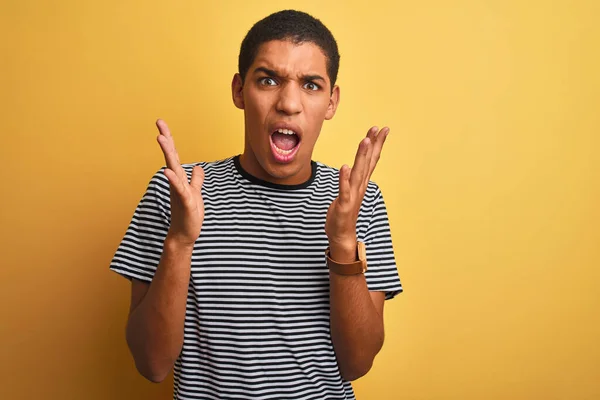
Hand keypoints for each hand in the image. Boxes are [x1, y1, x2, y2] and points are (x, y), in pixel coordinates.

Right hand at [156, 119, 204, 246]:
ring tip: (160, 138)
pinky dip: (173, 180)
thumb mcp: (194, 193)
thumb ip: (195, 180)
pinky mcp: (184, 202)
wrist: (184, 234)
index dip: (169, 139)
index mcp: (179, 178)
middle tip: (159, 123)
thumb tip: (197, 167)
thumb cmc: (188, 214)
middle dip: (166, 139)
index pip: (174, 155)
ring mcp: (179, 191)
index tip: (161, 123)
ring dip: (167, 154)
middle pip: (171, 157)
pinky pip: (179, 188)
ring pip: (173, 169)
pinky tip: (167, 171)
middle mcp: (176, 182)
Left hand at [325, 126, 389, 250]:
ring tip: (365, 140)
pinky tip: (345, 166)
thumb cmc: (344, 212)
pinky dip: (345, 178)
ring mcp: (353, 195)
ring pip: (358, 172)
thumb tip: (353, 164)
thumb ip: (353, 177)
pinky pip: (344, 189)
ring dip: (362, 156)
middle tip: (378, 128)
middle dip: (373, 144)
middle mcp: (360, 186)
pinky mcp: (344, 204)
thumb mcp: (349, 190)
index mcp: (361, 182)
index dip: (377, 144)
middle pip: (368, 162)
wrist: (342, 234)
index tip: (382, 129)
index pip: (371, 160)